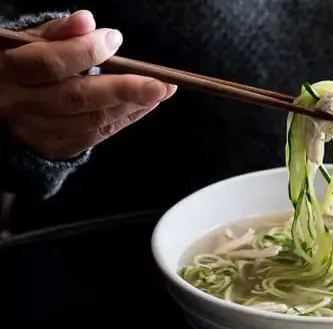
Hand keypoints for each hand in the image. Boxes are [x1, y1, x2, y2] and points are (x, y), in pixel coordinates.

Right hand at [0, 11, 175, 159]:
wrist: (1, 106)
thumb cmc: (19, 64)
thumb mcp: (26, 42)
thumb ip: (56, 33)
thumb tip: (87, 21)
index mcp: (7, 71)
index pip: (49, 64)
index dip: (83, 52)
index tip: (114, 39)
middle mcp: (20, 106)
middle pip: (77, 98)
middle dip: (124, 89)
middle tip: (161, 83)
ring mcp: (37, 131)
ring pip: (91, 120)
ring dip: (131, 106)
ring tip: (160, 91)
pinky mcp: (55, 147)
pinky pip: (96, 135)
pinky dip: (124, 119)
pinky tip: (144, 106)